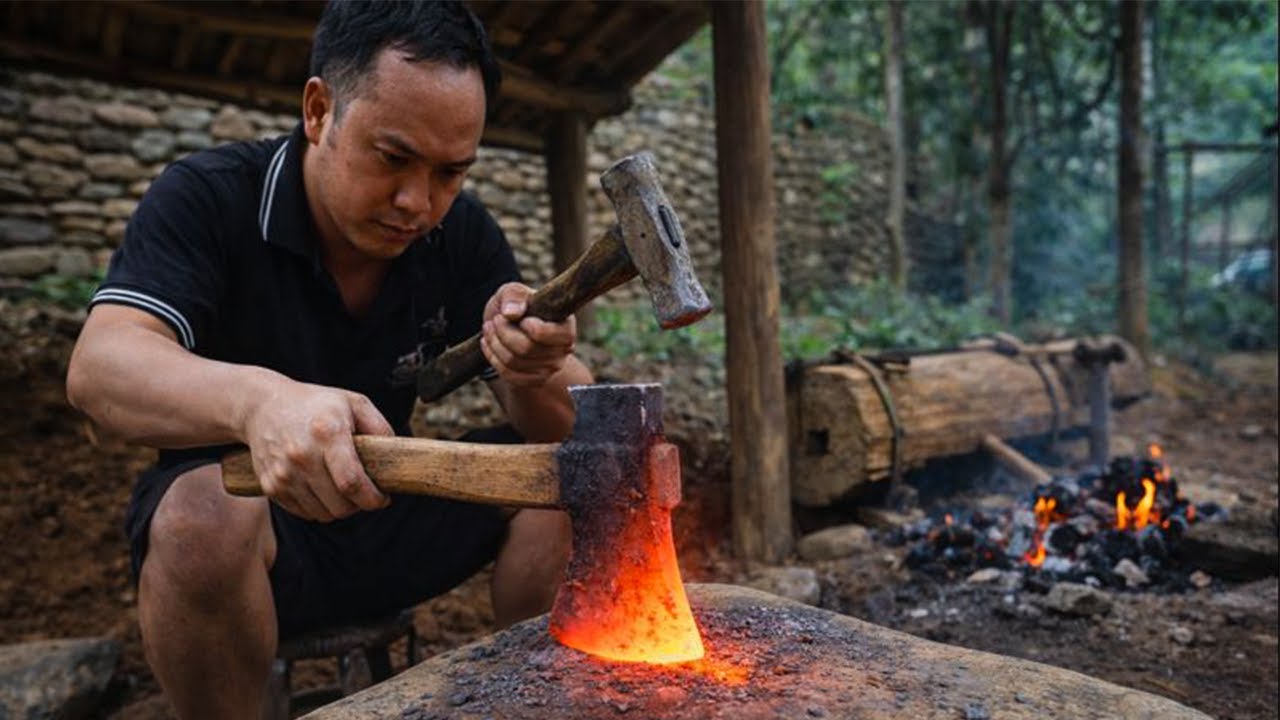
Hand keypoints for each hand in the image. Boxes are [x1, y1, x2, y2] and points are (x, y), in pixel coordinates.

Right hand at [241, 378, 394, 520]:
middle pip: (340, 505)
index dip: (373, 499)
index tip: (383, 498)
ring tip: (342, 488)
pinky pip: (304, 513)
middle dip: (359, 505)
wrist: (262, 406)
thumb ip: (380, 427)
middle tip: (364, 492)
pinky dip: (318, 507)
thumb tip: (396, 457)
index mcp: (327, 434)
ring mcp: (283, 474)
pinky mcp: (270, 486)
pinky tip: (322, 488)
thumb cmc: (315, 405)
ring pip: (323, 515)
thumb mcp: (353, 403)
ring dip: (339, 508)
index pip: (351, 482)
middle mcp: (302, 456)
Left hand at [479, 282, 576, 388]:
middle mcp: (564, 349)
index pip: (545, 333)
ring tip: (489, 328)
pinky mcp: (536, 380)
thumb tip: (512, 313)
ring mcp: (551, 367)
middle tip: (496, 320)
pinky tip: (489, 344)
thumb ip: (514, 295)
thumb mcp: (513, 291)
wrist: (513, 327)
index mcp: (565, 325)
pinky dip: (493, 358)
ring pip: (514, 362)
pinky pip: (509, 375)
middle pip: (526, 349)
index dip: (526, 326)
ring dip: (494, 343)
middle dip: (503, 332)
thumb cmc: (517, 306)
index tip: (514, 315)